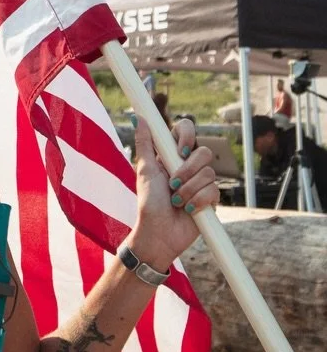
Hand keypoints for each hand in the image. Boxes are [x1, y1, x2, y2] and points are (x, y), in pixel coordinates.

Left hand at [132, 116, 218, 266]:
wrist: (159, 233)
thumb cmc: (149, 203)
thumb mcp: (145, 171)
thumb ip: (145, 144)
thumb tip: (138, 118)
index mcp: (171, 156)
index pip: (186, 131)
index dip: (186, 135)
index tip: (179, 150)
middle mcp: (189, 167)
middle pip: (204, 152)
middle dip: (188, 170)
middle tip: (172, 184)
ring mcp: (201, 182)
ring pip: (210, 173)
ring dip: (189, 190)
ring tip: (176, 201)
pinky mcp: (212, 199)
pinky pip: (214, 190)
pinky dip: (198, 201)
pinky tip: (188, 209)